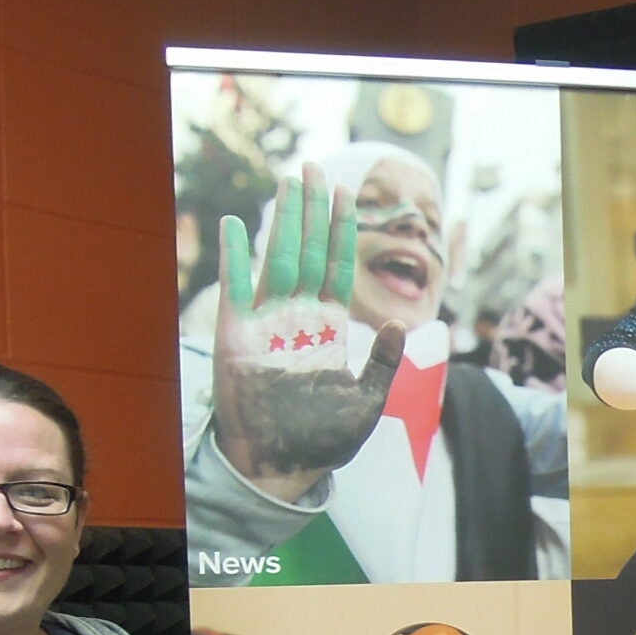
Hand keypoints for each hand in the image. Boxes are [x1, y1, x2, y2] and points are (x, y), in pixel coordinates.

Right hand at [210, 164, 407, 499]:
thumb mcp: (365, 403)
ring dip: (283, 220)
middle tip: (315, 166)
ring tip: (290, 180)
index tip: (348, 193)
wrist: (280, 468)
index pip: (337, 267)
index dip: (342, 231)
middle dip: (312, 210)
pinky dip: (235, 257)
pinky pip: (235, 289)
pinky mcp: (235, 336)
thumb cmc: (322, 441)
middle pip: (307, 251)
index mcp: (327, 327)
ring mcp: (265, 323)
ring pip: (277, 259)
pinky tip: (239, 224)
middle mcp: (297, 317)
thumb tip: (400, 325)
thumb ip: (382, 364)